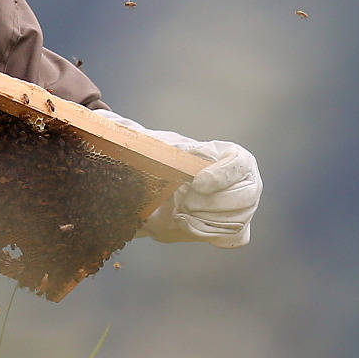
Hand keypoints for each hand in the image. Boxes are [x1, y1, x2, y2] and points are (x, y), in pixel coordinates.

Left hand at [95, 112, 262, 247]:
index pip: (239, 165)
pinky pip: (231, 237)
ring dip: (203, 221)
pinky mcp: (238, 228)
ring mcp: (247, 207)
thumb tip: (109, 120)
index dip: (221, 175)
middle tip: (182, 205)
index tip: (196, 182)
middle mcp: (249, 181)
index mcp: (235, 156)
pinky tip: (190, 225)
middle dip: (208, 205)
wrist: (168, 191)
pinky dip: (210, 235)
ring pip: (234, 220)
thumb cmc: (167, 162)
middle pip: (242, 198)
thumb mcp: (155, 147)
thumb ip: (134, 134)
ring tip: (180, 215)